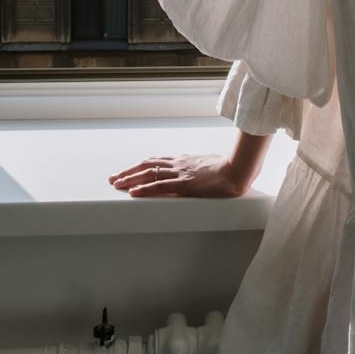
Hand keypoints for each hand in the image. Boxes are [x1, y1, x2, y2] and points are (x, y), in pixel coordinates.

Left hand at [108, 153, 249, 197]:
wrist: (239, 169)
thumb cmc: (231, 168)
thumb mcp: (212, 164)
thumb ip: (201, 166)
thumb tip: (199, 168)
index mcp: (185, 160)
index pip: (157, 161)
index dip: (141, 166)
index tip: (130, 171)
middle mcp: (179, 164)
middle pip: (147, 165)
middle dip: (129, 171)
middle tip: (114, 178)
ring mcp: (180, 173)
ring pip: (149, 174)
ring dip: (130, 179)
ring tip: (117, 184)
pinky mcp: (185, 184)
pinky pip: (160, 186)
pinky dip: (144, 189)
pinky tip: (133, 192)